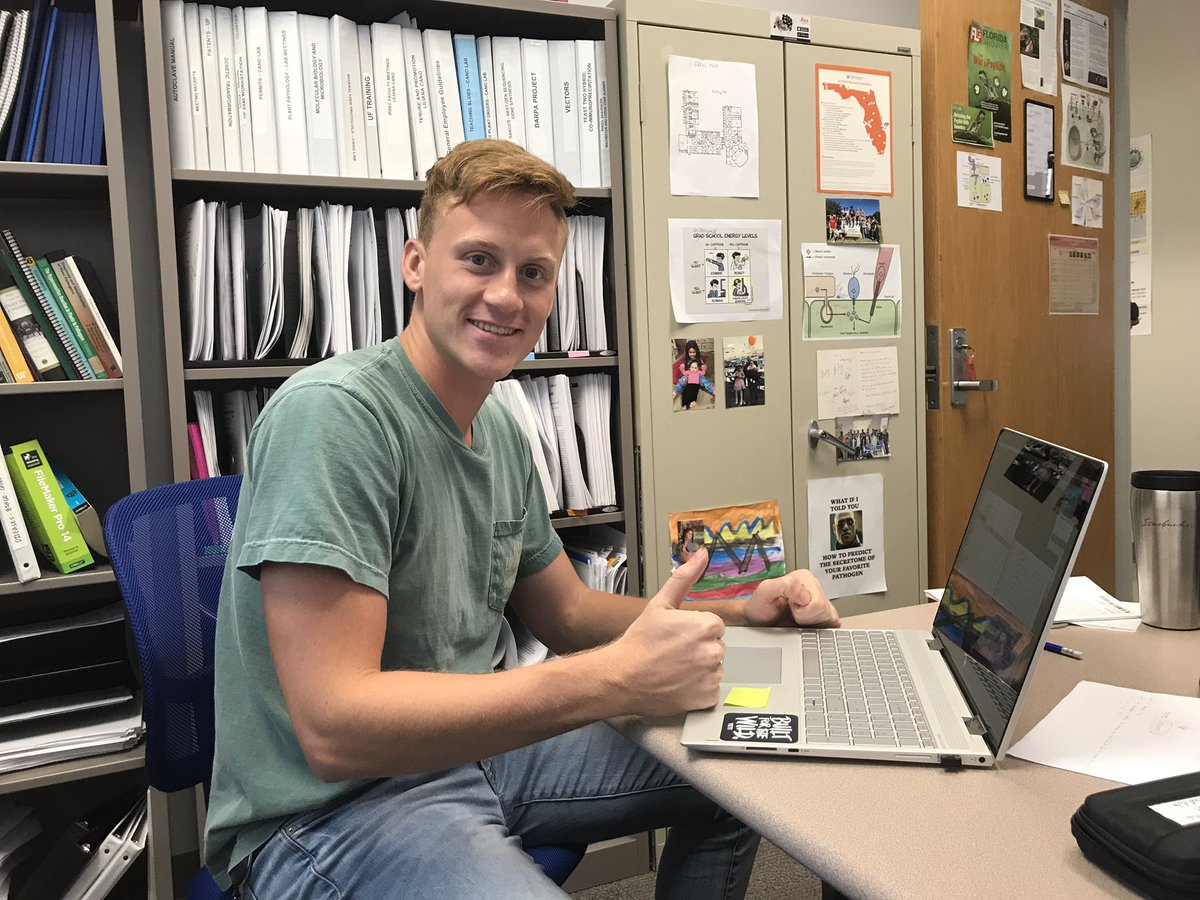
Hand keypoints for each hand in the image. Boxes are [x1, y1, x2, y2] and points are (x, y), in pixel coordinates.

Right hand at [608, 547, 724, 716]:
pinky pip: (710, 691)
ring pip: (714, 669)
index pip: (714, 627)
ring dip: (699, 670)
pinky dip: (697, 690)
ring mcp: (711, 677)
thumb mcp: (660, 604)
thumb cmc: (639, 641)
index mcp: (706, 625)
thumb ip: (684, 578)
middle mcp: (713, 651)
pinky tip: (678, 685)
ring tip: (674, 670)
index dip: (694, 631)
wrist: (621, 677)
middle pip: (715, 647)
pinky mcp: (707, 698)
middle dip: (698, 650)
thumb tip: (701, 554)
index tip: (676, 638)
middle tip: (673, 654)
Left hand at [744, 569, 839, 628]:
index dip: (801, 611)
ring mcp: (820, 601)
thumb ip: (785, 585)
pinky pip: (832, 625)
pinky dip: (818, 628)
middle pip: (824, 612)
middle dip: (805, 617)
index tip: (788, 605)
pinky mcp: (823, 615)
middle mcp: (815, 587)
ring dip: (810, 622)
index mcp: (805, 577)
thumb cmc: (760, 606)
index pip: (818, 602)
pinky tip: (805, 623)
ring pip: (829, 619)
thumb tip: (806, 595)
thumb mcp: (766, 591)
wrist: (756, 620)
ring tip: (796, 617)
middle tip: (791, 612)